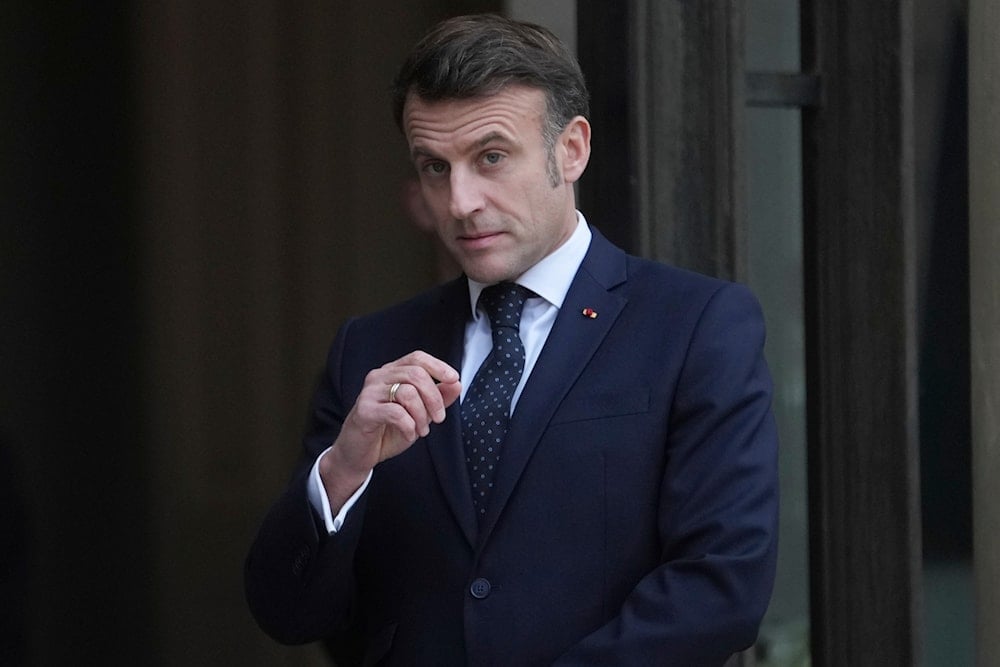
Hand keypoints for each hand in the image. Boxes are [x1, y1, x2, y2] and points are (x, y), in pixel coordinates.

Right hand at [319, 351, 460, 510]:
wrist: (358, 455)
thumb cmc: (387, 431)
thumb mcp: (419, 414)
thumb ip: (438, 398)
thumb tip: (457, 383)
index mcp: (391, 373)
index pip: (417, 358)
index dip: (438, 366)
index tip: (454, 379)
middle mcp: (378, 377)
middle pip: (416, 373)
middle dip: (434, 397)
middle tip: (439, 418)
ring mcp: (369, 392)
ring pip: (408, 392)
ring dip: (422, 415)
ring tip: (422, 430)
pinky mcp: (364, 411)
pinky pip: (396, 413)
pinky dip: (409, 426)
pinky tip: (409, 435)